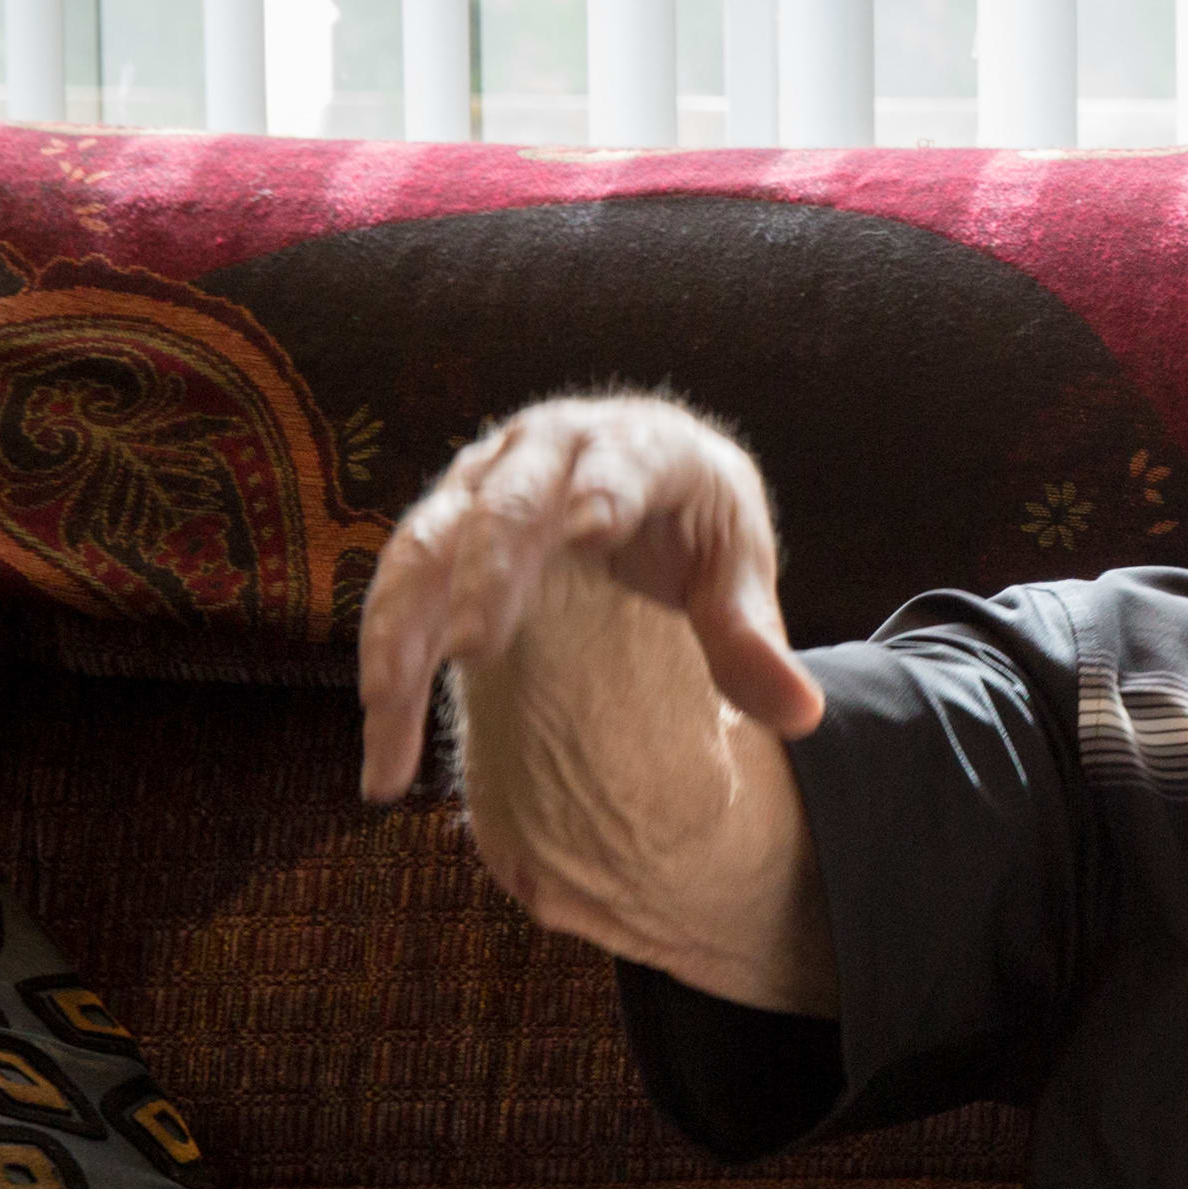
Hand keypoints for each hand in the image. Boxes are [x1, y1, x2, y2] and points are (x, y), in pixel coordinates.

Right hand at [357, 392, 825, 804]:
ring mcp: (480, 481)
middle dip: (484, 574)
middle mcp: (545, 449)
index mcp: (638, 444)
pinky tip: (385, 744)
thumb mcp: (734, 564)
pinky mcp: (440, 524)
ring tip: (388, 717)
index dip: (603, 492)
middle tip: (472, 649)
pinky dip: (384, 661)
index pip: (622, 465)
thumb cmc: (695, 518)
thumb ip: (752, 636)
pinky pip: (398, 590)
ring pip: (425, 549)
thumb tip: (803, 717)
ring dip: (398, 631)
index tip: (589, 531)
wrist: (642, 470)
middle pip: (506, 505)